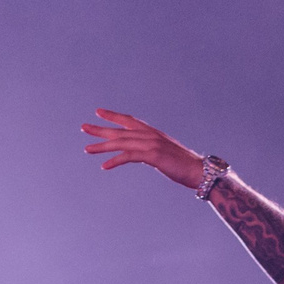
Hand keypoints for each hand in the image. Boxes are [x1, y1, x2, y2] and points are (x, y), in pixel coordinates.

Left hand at [80, 110, 205, 187]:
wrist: (199, 171)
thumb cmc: (184, 166)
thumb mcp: (165, 154)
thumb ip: (152, 151)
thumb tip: (143, 155)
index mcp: (153, 133)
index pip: (129, 120)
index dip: (113, 116)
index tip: (98, 113)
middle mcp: (150, 135)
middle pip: (120, 131)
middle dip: (100, 129)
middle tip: (83, 128)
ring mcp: (151, 144)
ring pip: (121, 143)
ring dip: (103, 146)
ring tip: (87, 149)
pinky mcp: (152, 155)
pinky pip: (129, 156)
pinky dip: (116, 161)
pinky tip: (105, 166)